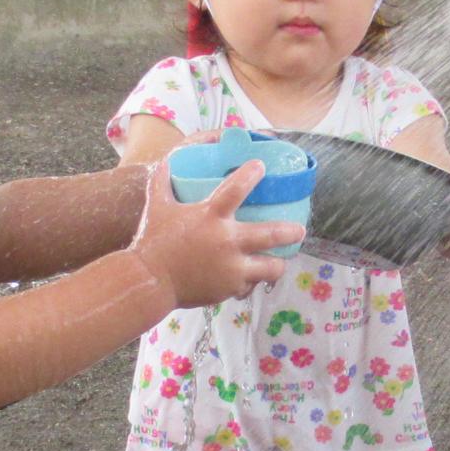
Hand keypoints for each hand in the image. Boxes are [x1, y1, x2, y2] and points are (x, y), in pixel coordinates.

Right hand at [127, 159, 295, 308]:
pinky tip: (250, 278)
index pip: (237, 188)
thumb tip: (165, 162)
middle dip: (291, 231)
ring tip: (279, 261)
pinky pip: (250, 285)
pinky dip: (250, 281)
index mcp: (211, 216)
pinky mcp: (230, 288)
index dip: (252, 174)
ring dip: (277, 264)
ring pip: (271, 267)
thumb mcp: (157, 207)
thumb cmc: (152, 241)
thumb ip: (162, 183)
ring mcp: (232, 267)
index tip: (261, 167)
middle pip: (272, 234)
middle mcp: (227, 241)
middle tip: (300, 230)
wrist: (149, 281)